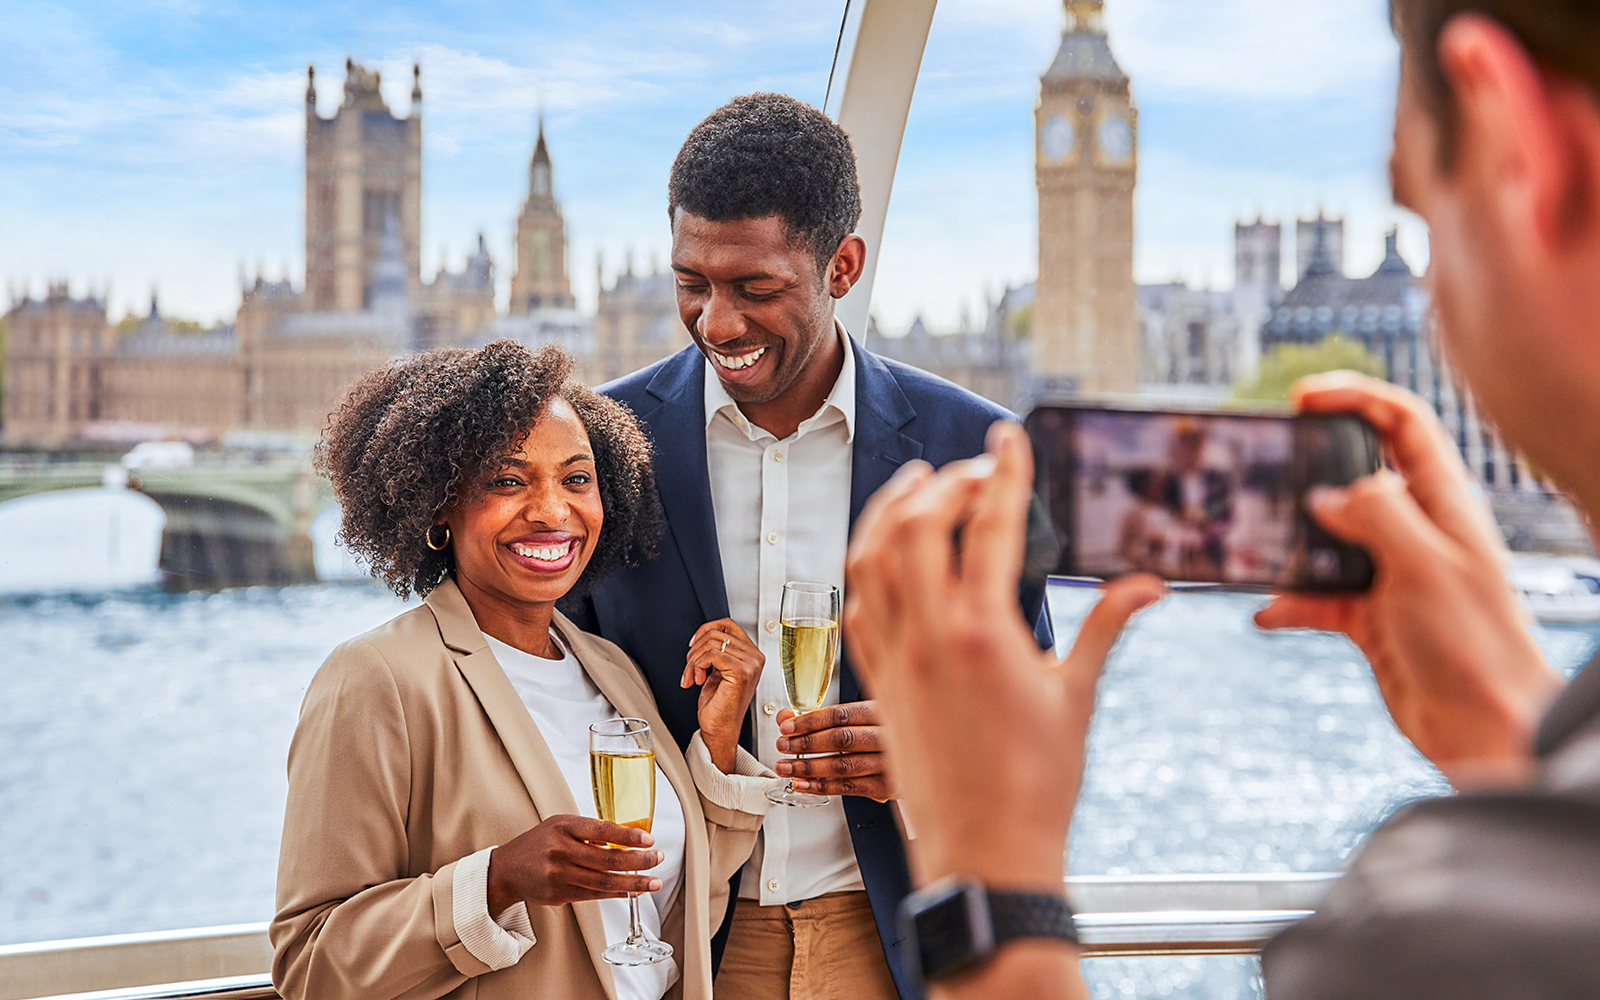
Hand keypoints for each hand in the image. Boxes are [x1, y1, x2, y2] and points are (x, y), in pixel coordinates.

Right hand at [486, 814, 663, 914]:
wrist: (507, 869)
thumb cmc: (539, 843)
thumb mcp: (561, 825)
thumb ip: (589, 830)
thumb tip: (626, 839)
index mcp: (564, 827)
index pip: (602, 830)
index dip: (628, 836)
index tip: (649, 840)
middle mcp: (561, 850)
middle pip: (607, 859)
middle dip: (638, 861)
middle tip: (657, 859)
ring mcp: (560, 875)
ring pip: (604, 881)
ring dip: (633, 883)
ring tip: (653, 882)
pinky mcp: (560, 895)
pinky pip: (595, 895)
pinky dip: (617, 894)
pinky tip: (633, 891)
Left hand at [683, 618, 763, 772]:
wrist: (719, 730)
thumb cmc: (718, 705)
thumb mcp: (718, 670)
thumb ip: (718, 650)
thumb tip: (703, 634)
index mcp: (752, 655)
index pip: (728, 624)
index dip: (705, 630)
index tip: (693, 645)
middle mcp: (755, 658)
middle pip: (716, 632)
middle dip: (694, 650)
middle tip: (690, 669)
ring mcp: (751, 664)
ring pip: (711, 643)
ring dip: (693, 661)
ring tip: (692, 676)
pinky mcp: (741, 672)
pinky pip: (711, 655)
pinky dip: (697, 666)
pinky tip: (698, 680)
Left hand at [775, 701, 891, 800]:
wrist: (921, 757)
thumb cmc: (883, 734)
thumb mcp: (857, 718)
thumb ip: (820, 718)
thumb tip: (785, 717)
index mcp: (879, 712)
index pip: (840, 715)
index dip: (810, 721)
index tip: (787, 727)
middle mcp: (886, 736)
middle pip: (841, 740)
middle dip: (806, 744)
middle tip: (783, 746)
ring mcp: (888, 763)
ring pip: (843, 766)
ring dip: (809, 767)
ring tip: (786, 767)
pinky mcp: (886, 787)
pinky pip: (849, 787)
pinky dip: (821, 786)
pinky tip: (802, 783)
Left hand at [843, 420, 1162, 888]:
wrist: (984, 852)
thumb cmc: (1039, 783)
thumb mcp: (1078, 696)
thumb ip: (1107, 628)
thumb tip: (1149, 584)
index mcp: (984, 632)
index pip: (987, 526)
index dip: (1001, 473)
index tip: (1009, 438)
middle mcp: (928, 635)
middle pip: (914, 525)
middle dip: (942, 483)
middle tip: (975, 471)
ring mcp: (894, 657)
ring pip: (869, 558)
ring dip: (889, 511)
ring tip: (918, 486)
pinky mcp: (877, 681)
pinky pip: (857, 605)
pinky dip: (866, 565)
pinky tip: (885, 553)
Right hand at [1256, 372, 1563, 784]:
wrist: (1486, 728)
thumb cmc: (1475, 642)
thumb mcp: (1423, 563)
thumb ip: (1373, 514)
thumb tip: (1325, 495)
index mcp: (1442, 502)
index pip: (1402, 423)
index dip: (1355, 397)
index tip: (1302, 396)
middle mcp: (1416, 530)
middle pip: (1356, 473)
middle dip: (1310, 466)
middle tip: (1266, 464)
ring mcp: (1390, 573)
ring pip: (1327, 538)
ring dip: (1290, 543)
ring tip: (1254, 541)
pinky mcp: (1369, 617)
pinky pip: (1316, 598)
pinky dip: (1288, 603)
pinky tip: (1265, 613)